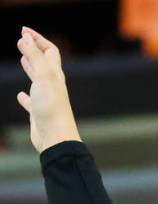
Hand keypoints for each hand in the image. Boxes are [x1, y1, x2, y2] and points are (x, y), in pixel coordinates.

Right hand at [16, 27, 79, 152]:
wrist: (56, 138)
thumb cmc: (52, 108)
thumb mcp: (43, 78)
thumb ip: (35, 57)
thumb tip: (25, 37)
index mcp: (56, 76)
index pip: (49, 51)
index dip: (38, 39)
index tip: (22, 29)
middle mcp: (52, 86)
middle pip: (45, 63)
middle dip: (34, 49)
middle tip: (22, 39)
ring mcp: (46, 99)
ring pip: (38, 80)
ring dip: (30, 68)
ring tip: (22, 59)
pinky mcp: (39, 112)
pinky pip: (32, 102)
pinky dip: (25, 96)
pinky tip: (20, 95)